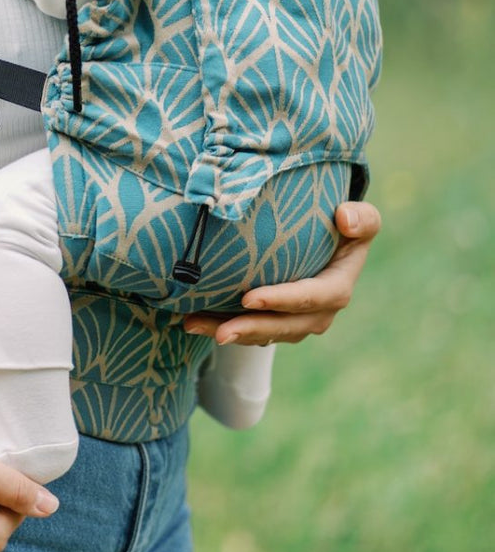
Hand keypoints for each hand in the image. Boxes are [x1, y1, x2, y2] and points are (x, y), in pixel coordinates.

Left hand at [183, 200, 380, 346]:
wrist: (327, 242)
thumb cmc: (342, 226)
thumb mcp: (359, 219)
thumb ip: (362, 218)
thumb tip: (344, 217)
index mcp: (338, 288)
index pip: (313, 298)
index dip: (283, 301)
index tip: (249, 298)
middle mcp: (318, 313)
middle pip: (283, 327)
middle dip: (251, 330)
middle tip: (220, 332)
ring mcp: (295, 323)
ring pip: (261, 334)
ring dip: (228, 331)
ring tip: (193, 325)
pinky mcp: (274, 323)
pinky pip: (248, 330)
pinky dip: (220, 325)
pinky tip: (190, 319)